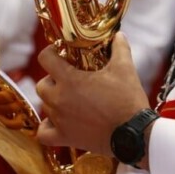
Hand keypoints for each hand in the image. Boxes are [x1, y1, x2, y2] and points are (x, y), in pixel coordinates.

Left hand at [35, 32, 149, 155]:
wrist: (133, 133)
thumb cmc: (127, 99)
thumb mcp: (125, 68)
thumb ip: (119, 48)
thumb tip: (119, 36)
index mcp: (69, 80)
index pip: (45, 58)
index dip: (51, 52)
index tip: (60, 53)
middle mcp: (59, 99)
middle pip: (41, 84)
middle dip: (52, 79)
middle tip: (69, 78)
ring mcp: (59, 120)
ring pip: (44, 106)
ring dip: (53, 100)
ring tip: (70, 99)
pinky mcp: (65, 138)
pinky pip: (43, 133)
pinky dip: (47, 127)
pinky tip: (58, 121)